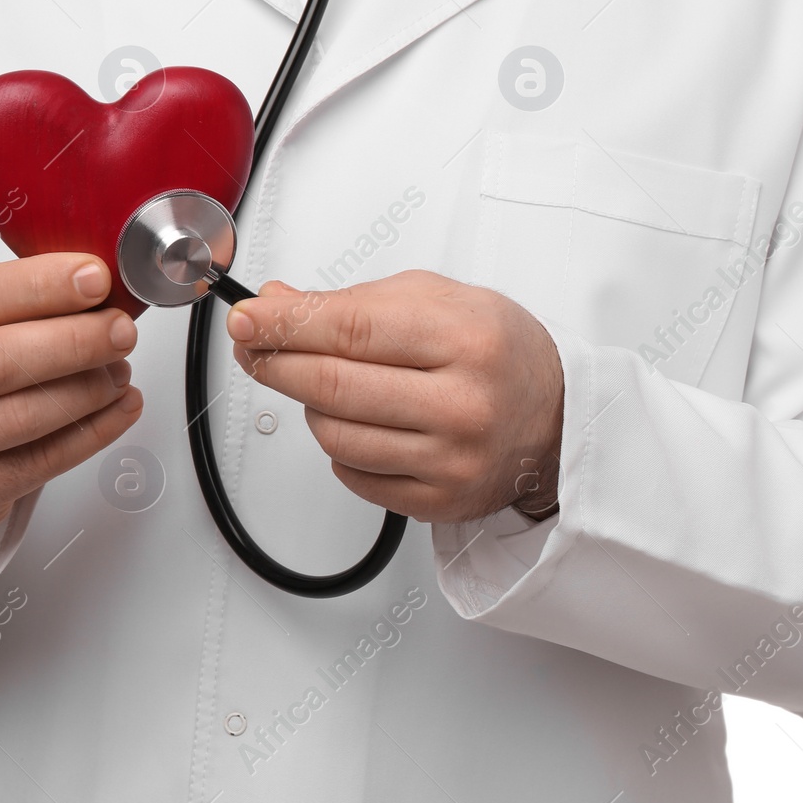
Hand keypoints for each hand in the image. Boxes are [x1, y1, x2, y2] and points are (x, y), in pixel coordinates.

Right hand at [0, 253, 142, 541]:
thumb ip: (15, 304)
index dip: (42, 286)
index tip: (95, 278)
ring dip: (88, 389)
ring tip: (119, 370)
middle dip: (75, 341)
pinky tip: (118, 407)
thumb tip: (95, 285)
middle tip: (120, 330)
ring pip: (23, 415)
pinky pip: (41, 462)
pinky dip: (94, 432)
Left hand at [225, 270, 563, 523]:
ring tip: (334, 384)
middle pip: (332, 387)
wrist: (556, 415)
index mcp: (466, 339)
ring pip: (334, 435)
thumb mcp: (435, 300)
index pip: (349, 330)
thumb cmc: (497, 350)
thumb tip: (277, 305)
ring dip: (312, 406)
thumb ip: (352, 302)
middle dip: (276, 363)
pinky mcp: (438, 502)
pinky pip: (352, 475)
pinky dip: (341, 447)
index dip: (284, 324)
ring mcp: (450, 460)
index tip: (246, 318)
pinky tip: (365, 423)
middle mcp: (463, 404)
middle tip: (255, 348)